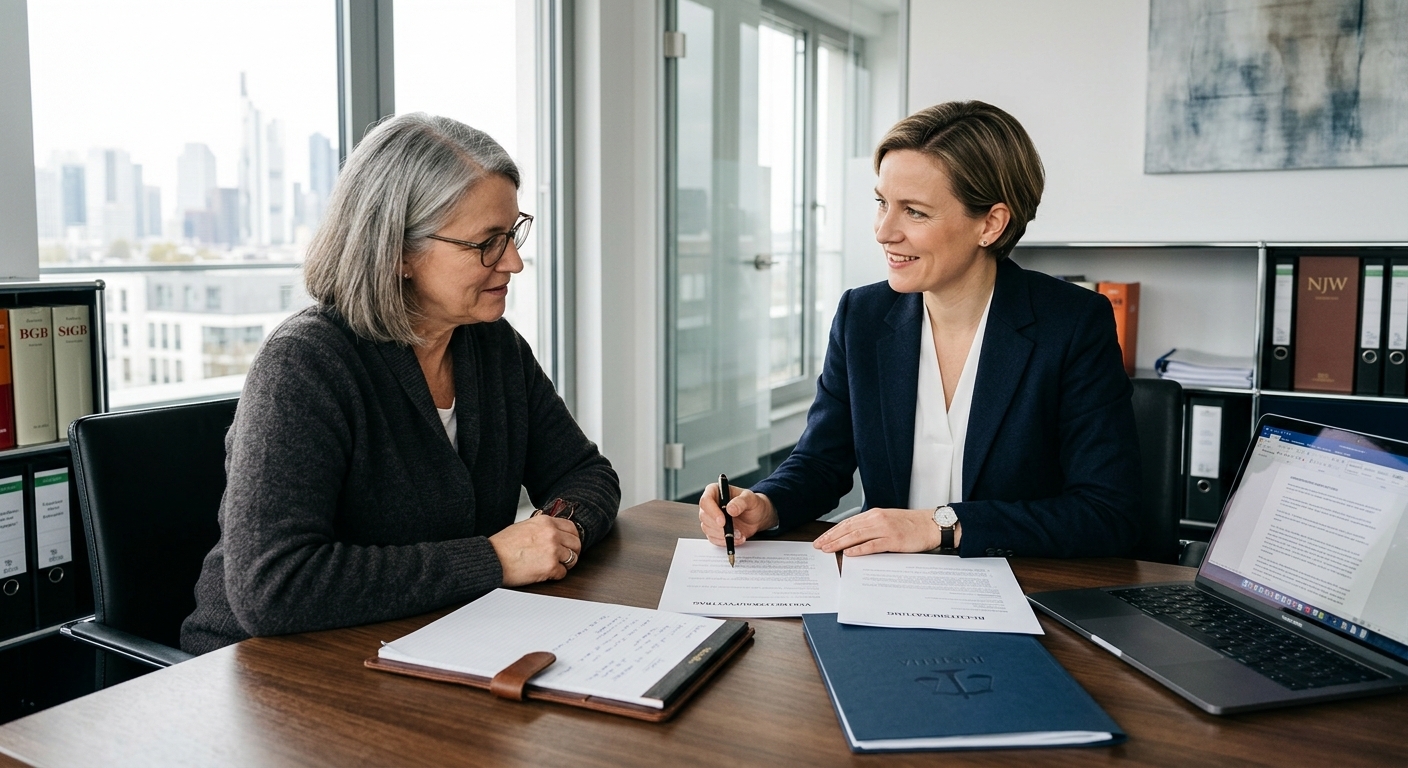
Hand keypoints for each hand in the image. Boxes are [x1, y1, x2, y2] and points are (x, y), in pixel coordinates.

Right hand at [489, 515, 580, 586]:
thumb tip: (554, 533)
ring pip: (572, 558)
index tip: (569, 544)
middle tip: (565, 557)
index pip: (571, 528)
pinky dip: (556, 575)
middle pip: (576, 543)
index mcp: (546, 522)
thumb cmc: (503, 545)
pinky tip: (545, 573)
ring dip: (565, 564)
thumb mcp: (524, 526)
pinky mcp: (550, 567)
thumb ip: (543, 528)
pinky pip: (563, 573)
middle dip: (572, 552)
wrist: (492, 559)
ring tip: (555, 565)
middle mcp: (552, 534)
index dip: (572, 537)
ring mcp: (553, 550)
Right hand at [698, 483, 778, 546]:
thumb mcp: (751, 499)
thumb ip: (741, 502)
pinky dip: (724, 541)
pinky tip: (737, 539)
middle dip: (719, 527)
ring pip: (707, 529)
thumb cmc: (752, 504)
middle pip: (704, 516)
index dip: (712, 512)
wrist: (757, 517)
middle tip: (734, 531)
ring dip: (723, 535)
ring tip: (739, 534)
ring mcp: (711, 518)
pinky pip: (713, 538)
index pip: (706, 501)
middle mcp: (710, 504)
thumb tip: (730, 508)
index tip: (723, 521)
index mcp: (715, 491)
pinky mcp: (714, 530)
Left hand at [813, 508, 958, 555]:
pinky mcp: (894, 540)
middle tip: (818, 545)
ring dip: (840, 543)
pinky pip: (873, 545)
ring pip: (857, 536)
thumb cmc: (910, 524)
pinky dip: (859, 549)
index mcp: (874, 514)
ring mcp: (885, 529)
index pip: (848, 523)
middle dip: (831, 538)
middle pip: (849, 529)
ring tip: (828, 549)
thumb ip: (871, 526)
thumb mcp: (887, 520)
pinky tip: (849, 553)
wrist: (931, 525)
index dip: (833, 531)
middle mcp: (877, 519)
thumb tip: (853, 537)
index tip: (822, 539)